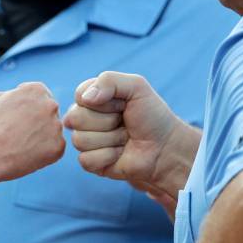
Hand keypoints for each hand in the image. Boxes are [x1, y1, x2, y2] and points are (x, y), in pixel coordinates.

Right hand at [0, 82, 64, 180]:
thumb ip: (12, 94)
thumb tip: (17, 93)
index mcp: (37, 90)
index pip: (40, 97)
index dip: (28, 110)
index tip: (17, 120)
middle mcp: (51, 105)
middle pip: (48, 113)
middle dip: (38, 122)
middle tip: (21, 134)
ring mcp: (57, 126)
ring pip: (52, 131)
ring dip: (41, 137)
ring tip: (22, 146)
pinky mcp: (59, 146)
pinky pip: (54, 148)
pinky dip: (45, 153)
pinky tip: (28, 155)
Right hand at [63, 72, 194, 196]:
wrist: (166, 146)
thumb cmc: (152, 115)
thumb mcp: (136, 86)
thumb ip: (109, 80)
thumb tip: (84, 98)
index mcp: (93, 98)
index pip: (80, 96)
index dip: (104, 102)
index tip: (123, 104)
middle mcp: (86, 118)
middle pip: (75, 119)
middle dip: (107, 121)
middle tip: (124, 123)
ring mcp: (87, 141)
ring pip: (80, 140)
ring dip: (111, 140)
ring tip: (125, 138)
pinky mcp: (91, 162)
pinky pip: (86, 160)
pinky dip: (108, 156)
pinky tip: (120, 154)